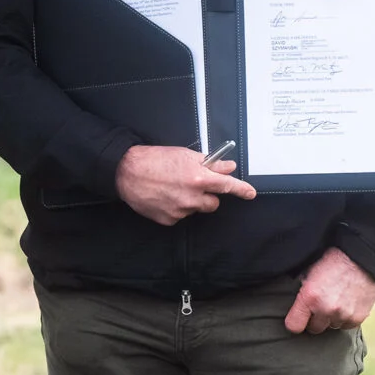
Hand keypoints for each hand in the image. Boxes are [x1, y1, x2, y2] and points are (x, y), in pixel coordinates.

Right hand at [115, 145, 255, 225]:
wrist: (125, 172)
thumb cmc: (152, 160)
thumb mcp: (184, 155)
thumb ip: (209, 162)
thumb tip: (228, 166)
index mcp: (198, 178)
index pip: (228, 186)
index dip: (242, 190)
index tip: (250, 193)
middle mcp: (192, 197)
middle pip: (213, 204)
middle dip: (207, 196)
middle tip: (192, 186)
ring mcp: (180, 211)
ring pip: (195, 210)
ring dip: (189, 202)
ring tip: (171, 189)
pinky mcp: (168, 219)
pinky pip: (179, 216)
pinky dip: (174, 208)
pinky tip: (163, 198)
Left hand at [284, 247, 374, 333]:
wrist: (359, 259)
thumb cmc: (329, 263)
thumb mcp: (306, 274)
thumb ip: (300, 292)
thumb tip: (291, 306)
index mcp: (309, 298)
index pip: (294, 326)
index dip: (295, 323)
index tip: (298, 318)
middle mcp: (326, 309)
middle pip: (314, 329)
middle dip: (315, 320)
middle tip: (318, 307)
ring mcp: (344, 314)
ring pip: (332, 327)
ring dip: (331, 318)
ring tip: (334, 302)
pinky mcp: (359, 317)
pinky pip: (347, 326)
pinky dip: (346, 318)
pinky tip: (346, 305)